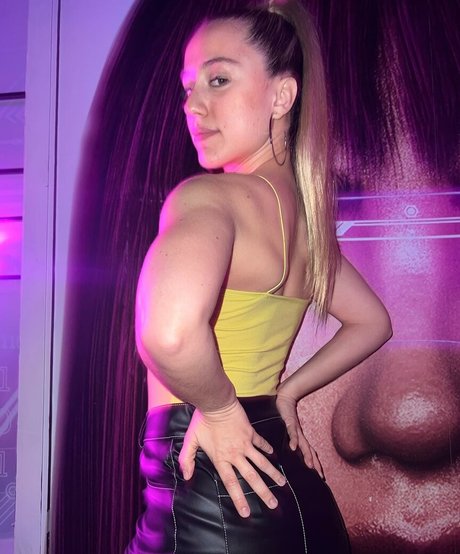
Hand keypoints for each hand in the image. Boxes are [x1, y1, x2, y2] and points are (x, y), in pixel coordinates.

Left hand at [178, 398, 286, 517]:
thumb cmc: (202, 421)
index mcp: (221, 458)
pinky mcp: (251, 432)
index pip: (231, 483)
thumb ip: (186, 459)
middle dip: (263, 492)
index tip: (247, 512)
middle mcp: (235, 454)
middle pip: (251, 477)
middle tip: (273, 504)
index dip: (239, 499)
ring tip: (282, 483)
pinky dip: (268, 448)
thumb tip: (185, 476)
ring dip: (272, 473)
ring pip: (262, 462)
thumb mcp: (191, 440)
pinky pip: (261, 443)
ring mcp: (245, 443)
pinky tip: (274, 455)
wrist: (216, 403)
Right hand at [276, 387, 323, 478]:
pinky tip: (293, 447)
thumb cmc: (286, 415)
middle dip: (315, 463)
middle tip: (319, 475)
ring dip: (306, 454)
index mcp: (300, 438)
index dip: (316, 464)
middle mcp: (300, 435)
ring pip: (303, 444)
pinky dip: (293, 440)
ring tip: (310, 465)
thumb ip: (292, 439)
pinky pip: (292, 432)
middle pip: (309, 451)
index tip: (321, 476)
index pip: (310, 453)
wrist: (285, 398)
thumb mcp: (290, 430)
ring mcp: (296, 429)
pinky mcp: (289, 422)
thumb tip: (292, 452)